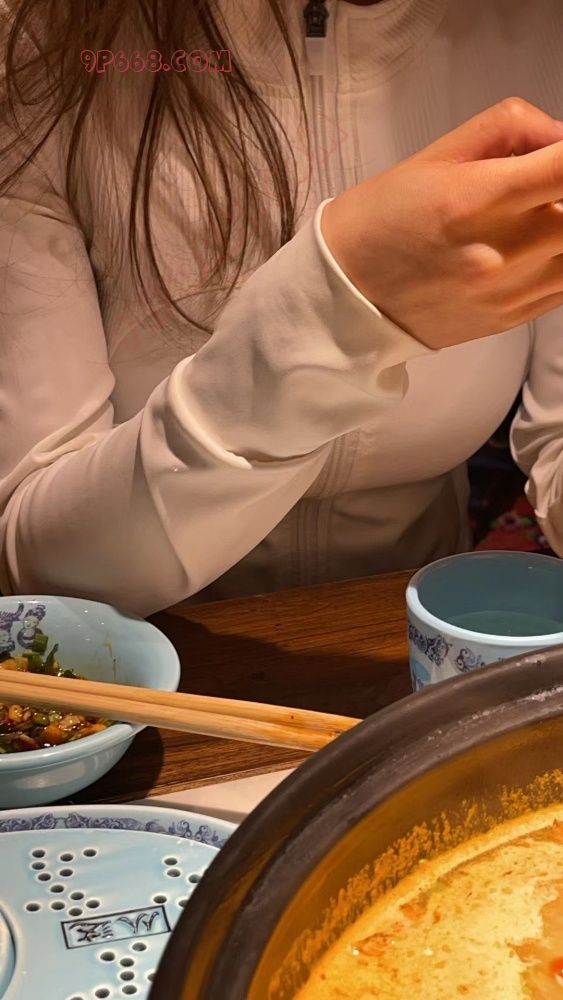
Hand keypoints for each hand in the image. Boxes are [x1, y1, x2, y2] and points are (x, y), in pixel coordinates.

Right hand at [321, 98, 562, 348]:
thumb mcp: (435, 154)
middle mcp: (501, 251)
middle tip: (544, 184)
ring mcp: (510, 291)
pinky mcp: (510, 318)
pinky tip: (534, 247)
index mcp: (477, 199)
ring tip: (538, 215)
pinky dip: (560, 260)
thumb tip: (560, 136)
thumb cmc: (384, 216)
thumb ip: (508, 129)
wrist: (347, 295)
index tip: (561, 156)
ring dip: (562, 228)